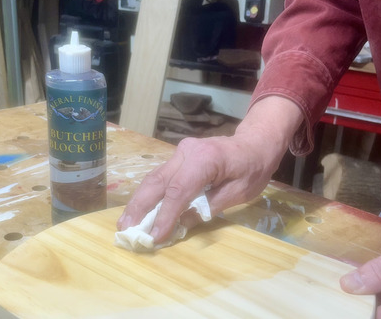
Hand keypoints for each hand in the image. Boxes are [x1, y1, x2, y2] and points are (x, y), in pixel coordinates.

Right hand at [118, 97, 303, 243]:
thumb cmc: (253, 169)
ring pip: (154, 178)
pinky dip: (150, 194)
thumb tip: (179, 224)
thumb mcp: (238, 193)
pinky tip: (140, 210)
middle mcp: (187, 151)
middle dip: (139, 207)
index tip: (154, 236)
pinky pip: (161, 176)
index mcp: (205, 159)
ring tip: (125, 223)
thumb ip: (208, 207)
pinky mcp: (179, 156)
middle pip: (157, 182)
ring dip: (139, 201)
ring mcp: (180, 152)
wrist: (255, 143)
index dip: (165, 215)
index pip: (178, 190)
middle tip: (125, 229)